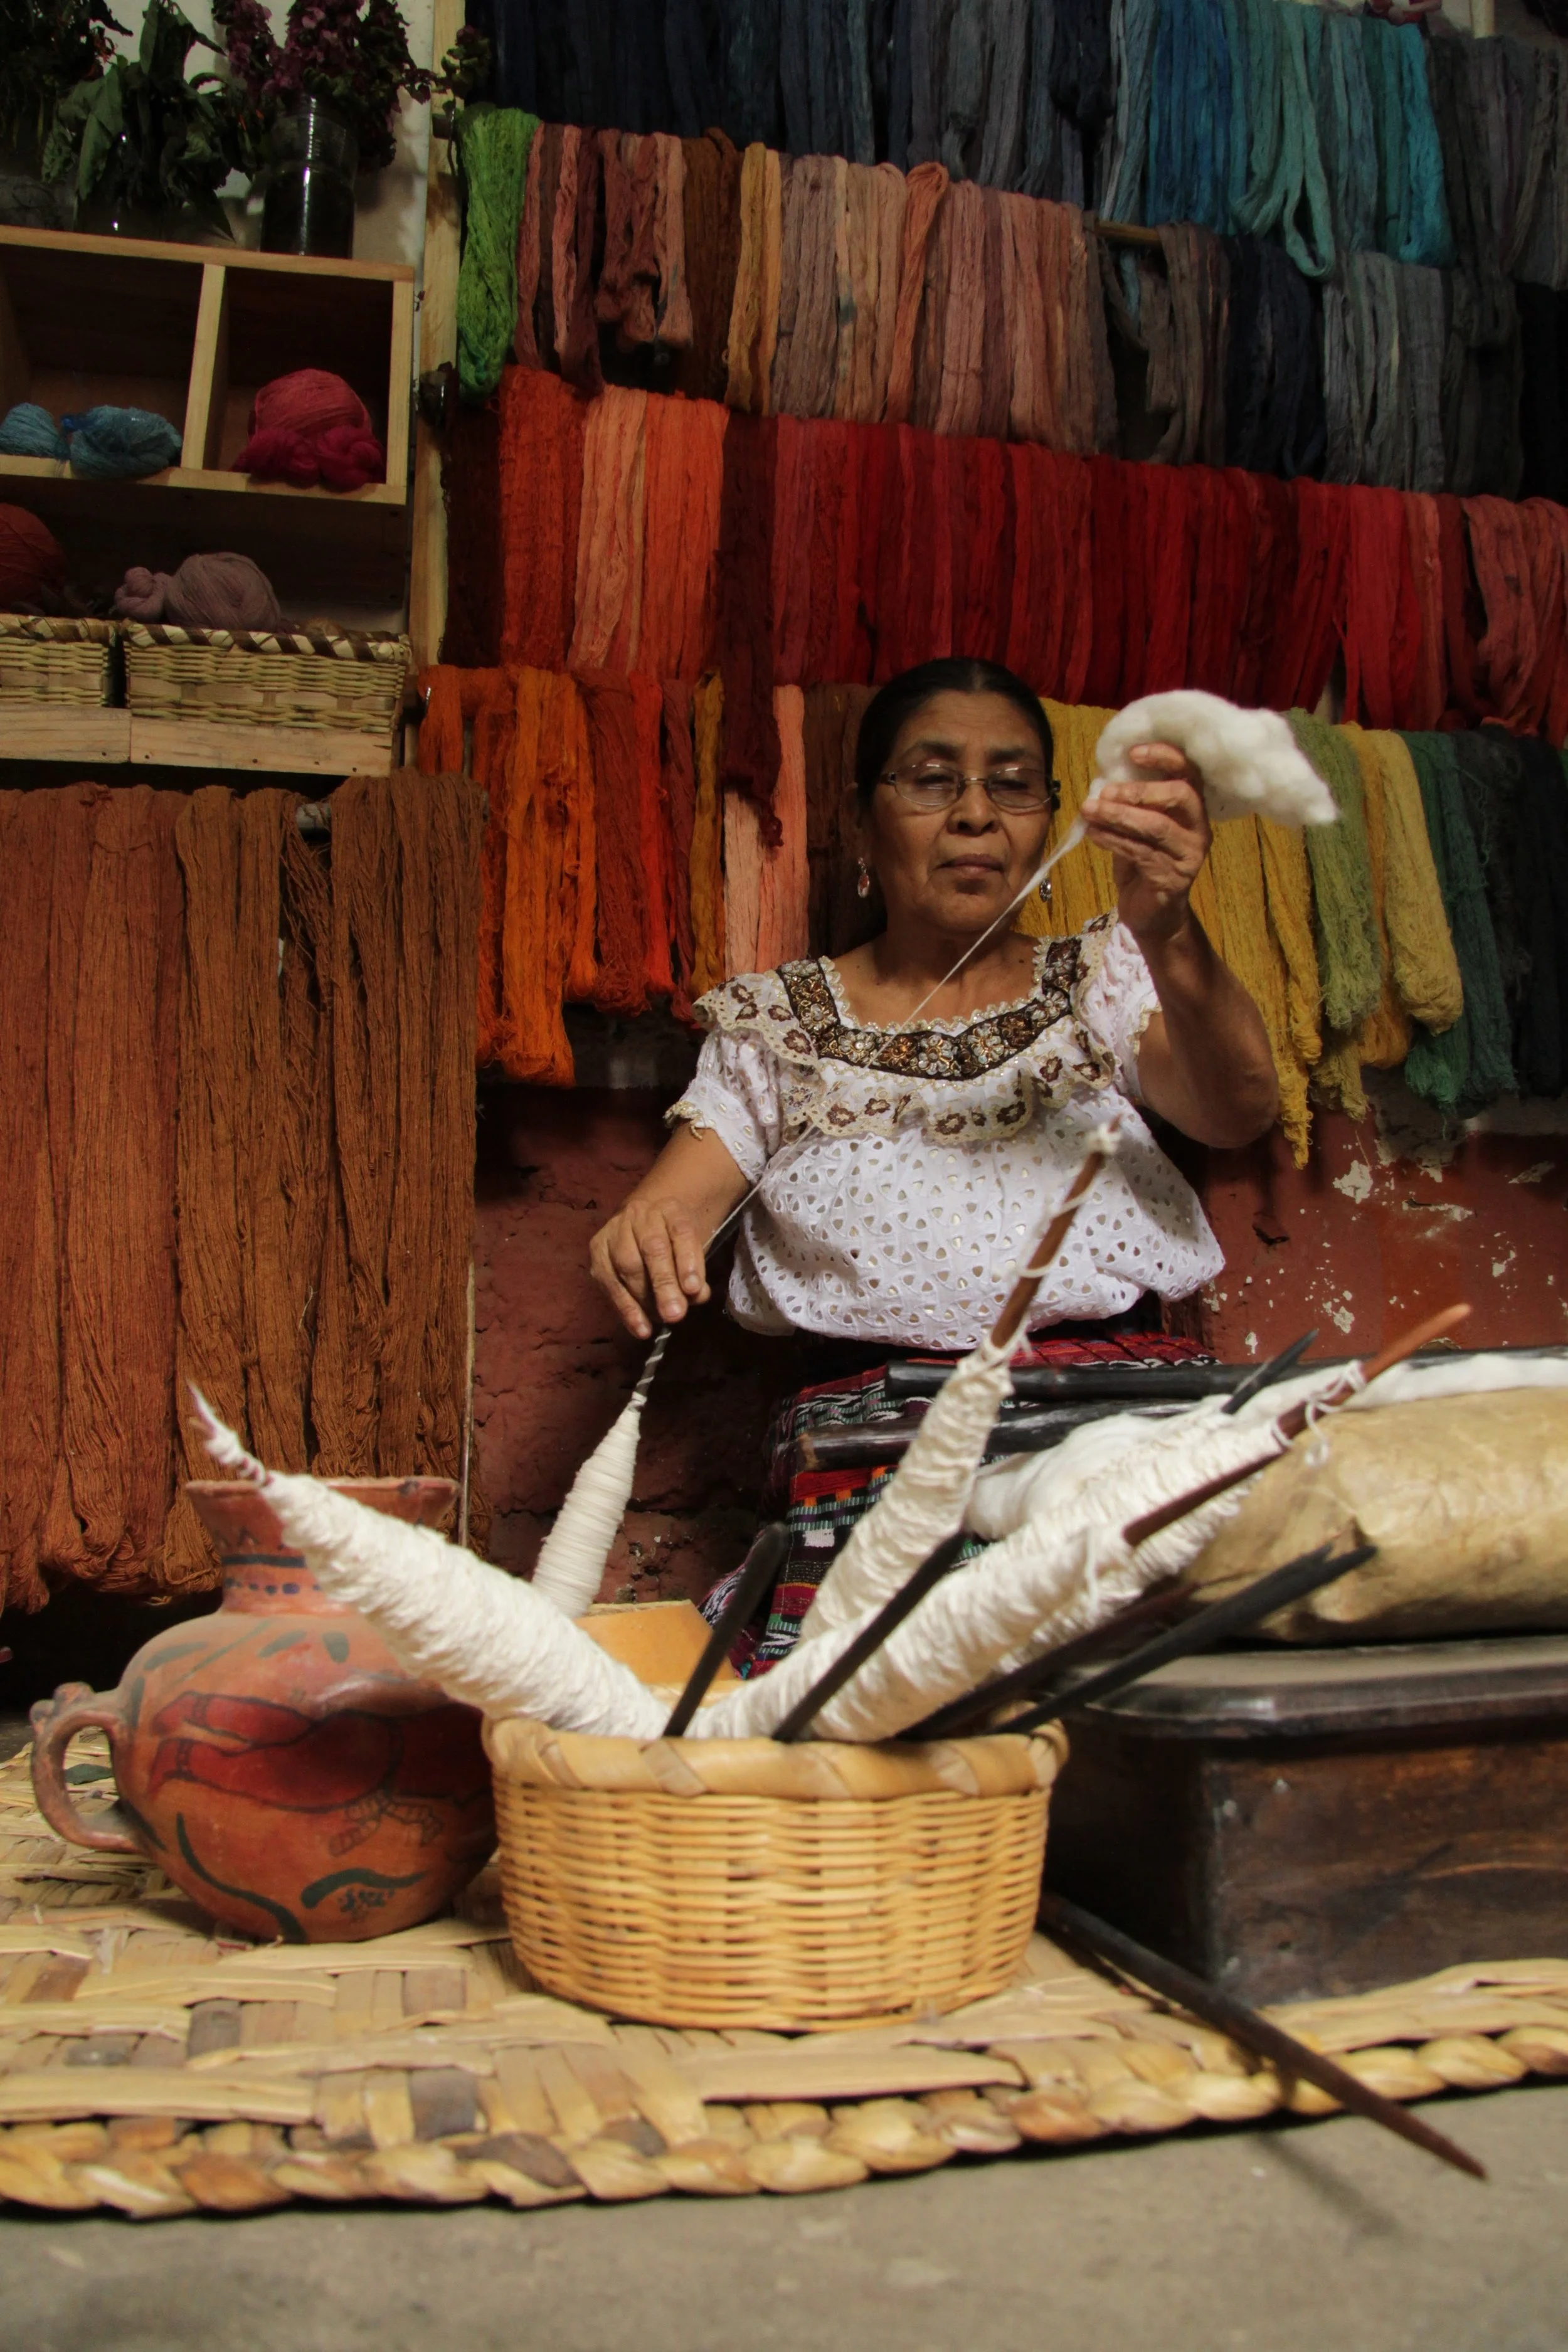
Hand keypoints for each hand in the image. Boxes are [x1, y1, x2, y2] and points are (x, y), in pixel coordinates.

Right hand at [589, 1195, 711, 1339]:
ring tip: (660, 1320)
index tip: (694, 1290)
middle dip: (664, 1285)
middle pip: (652, 1249)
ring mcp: (614, 1230)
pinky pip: (609, 1283)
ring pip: (627, 1266)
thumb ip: (696, 1272)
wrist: (643, 1222)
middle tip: (675, 1315)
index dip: (688, 1261)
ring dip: (645, 1299)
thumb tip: (695, 1296)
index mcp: (670, 1209)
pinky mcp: (597, 1250)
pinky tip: (640, 1327)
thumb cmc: (673, 1242)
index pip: (681, 1232)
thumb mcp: (691, 1250)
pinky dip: (626, 1309)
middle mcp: (640, 1214)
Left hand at [1083, 744, 1210, 944]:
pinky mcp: (1173, 879)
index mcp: (1192, 809)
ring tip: (1089, 810)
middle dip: (1139, 790)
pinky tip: (1093, 833)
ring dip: (1118, 816)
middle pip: (1180, 796)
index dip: (1164, 757)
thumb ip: (1130, 806)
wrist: (1153, 915)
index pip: (1189, 772)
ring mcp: (1189, 855)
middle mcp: (1198, 829)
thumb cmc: (1144, 865)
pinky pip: (1141, 853)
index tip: (1134, 752)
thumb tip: (1102, 783)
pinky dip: (1113, 840)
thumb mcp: (1138, 829)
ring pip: (1156, 827)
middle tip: (1105, 791)